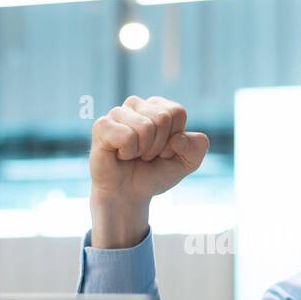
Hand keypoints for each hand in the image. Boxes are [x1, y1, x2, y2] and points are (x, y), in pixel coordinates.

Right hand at [89, 96, 208, 247]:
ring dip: (143, 151)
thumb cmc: (155, 174)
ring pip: (145, 127)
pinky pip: (127, 136)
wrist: (128, 195)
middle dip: (159, 146)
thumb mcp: (186, 163)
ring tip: (133, 155)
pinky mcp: (102, 125)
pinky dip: (128, 152)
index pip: (177, 112)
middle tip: (146, 156)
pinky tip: (120, 155)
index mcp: (158, 106)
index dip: (174, 139)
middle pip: (163, 118)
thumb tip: (179, 138)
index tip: (163, 151)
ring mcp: (118, 113)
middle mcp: (137, 104)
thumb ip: (198, 148)